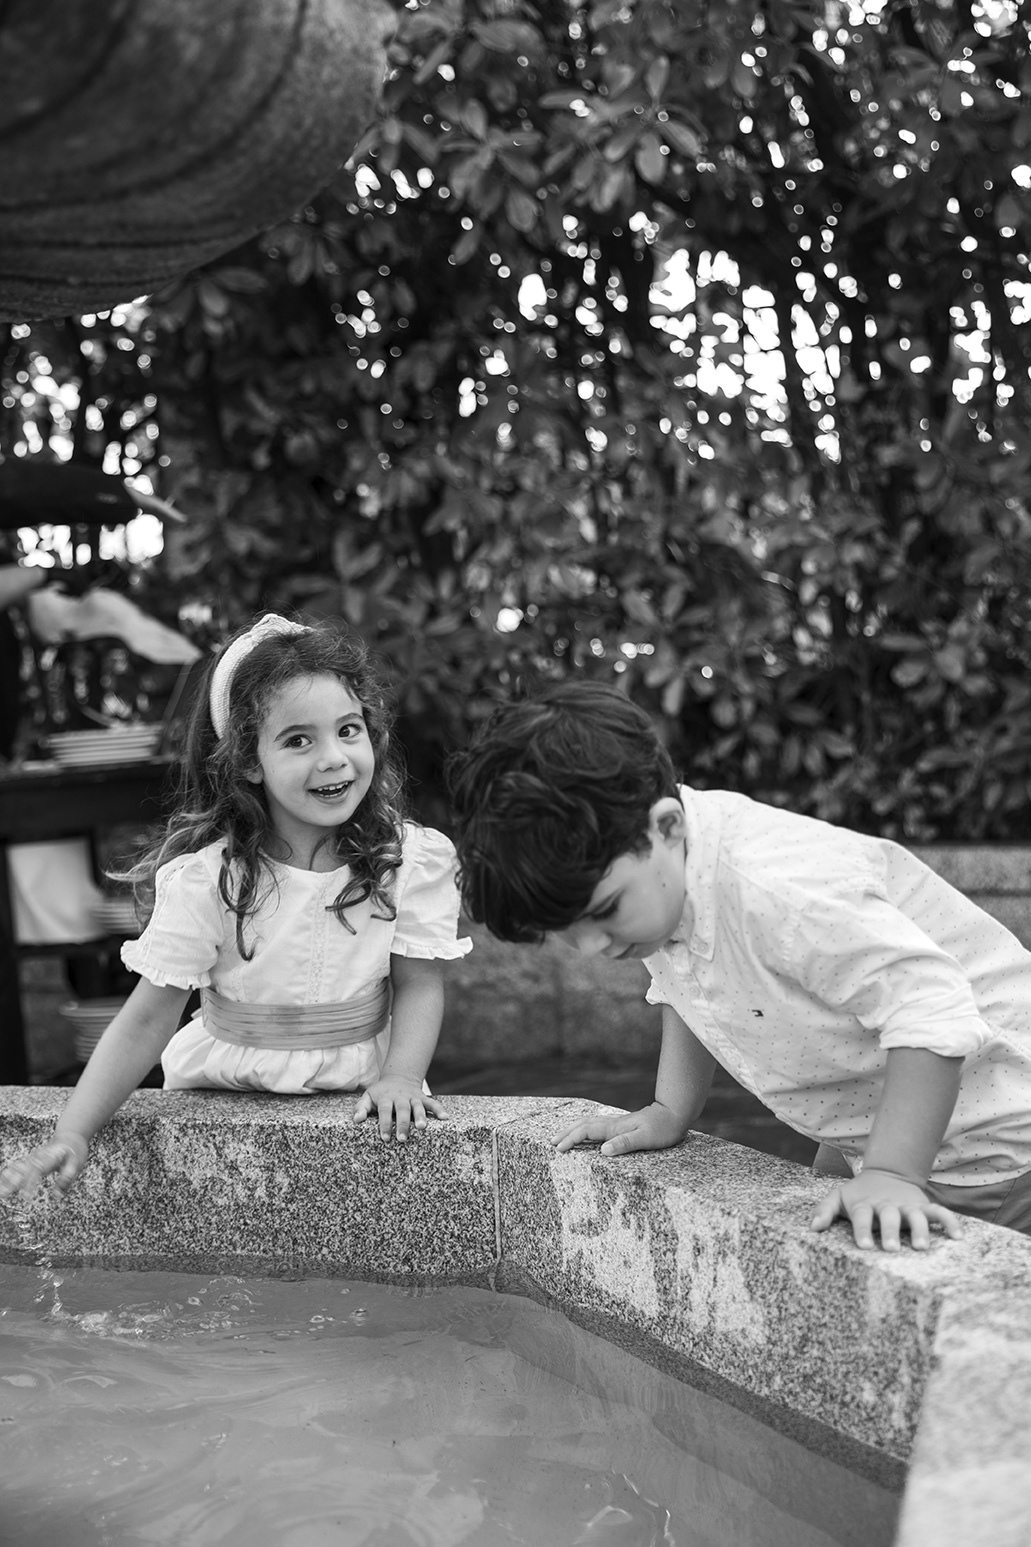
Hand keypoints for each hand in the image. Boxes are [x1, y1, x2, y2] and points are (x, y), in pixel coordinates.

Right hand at [0, 1134, 88, 1202]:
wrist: (70, 1136)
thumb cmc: (74, 1151)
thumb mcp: (77, 1164)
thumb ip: (66, 1179)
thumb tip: (56, 1197)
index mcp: (51, 1156)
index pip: (38, 1170)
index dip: (30, 1183)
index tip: (25, 1197)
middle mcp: (39, 1156)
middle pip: (24, 1169)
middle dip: (13, 1182)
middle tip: (4, 1194)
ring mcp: (33, 1158)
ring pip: (17, 1168)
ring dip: (7, 1179)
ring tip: (1, 1192)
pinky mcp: (30, 1161)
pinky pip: (16, 1168)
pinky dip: (7, 1175)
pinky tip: (1, 1184)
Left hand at [353, 1078, 446, 1141]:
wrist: (398, 1077)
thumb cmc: (380, 1093)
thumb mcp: (368, 1097)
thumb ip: (361, 1108)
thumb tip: (356, 1120)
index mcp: (386, 1097)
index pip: (384, 1110)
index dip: (385, 1123)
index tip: (385, 1138)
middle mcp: (400, 1097)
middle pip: (402, 1110)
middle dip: (403, 1124)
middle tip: (402, 1138)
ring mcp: (413, 1097)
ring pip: (418, 1106)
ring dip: (420, 1116)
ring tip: (422, 1127)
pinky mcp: (423, 1098)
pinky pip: (432, 1103)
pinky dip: (439, 1110)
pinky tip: (445, 1117)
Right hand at [554, 1101, 688, 1156]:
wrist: (675, 1114)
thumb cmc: (663, 1129)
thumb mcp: (646, 1138)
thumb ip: (625, 1143)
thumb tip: (603, 1151)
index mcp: (615, 1128)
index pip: (586, 1132)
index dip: (571, 1139)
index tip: (558, 1149)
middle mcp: (612, 1124)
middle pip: (583, 1125)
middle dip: (566, 1133)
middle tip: (551, 1142)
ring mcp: (616, 1124)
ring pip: (588, 1123)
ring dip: (573, 1129)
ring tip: (561, 1137)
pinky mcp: (621, 1126)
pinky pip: (596, 1126)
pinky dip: (584, 1128)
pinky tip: (585, 1133)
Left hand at [810, 1168, 961, 1251]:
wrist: (885, 1174)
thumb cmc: (858, 1194)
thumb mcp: (838, 1197)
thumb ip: (824, 1210)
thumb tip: (812, 1228)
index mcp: (865, 1204)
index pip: (862, 1216)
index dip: (862, 1230)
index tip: (864, 1246)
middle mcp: (887, 1205)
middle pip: (889, 1217)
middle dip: (890, 1232)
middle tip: (892, 1249)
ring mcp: (907, 1205)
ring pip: (916, 1216)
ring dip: (919, 1230)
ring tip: (922, 1247)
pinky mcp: (923, 1206)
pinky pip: (939, 1213)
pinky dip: (950, 1222)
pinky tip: (958, 1237)